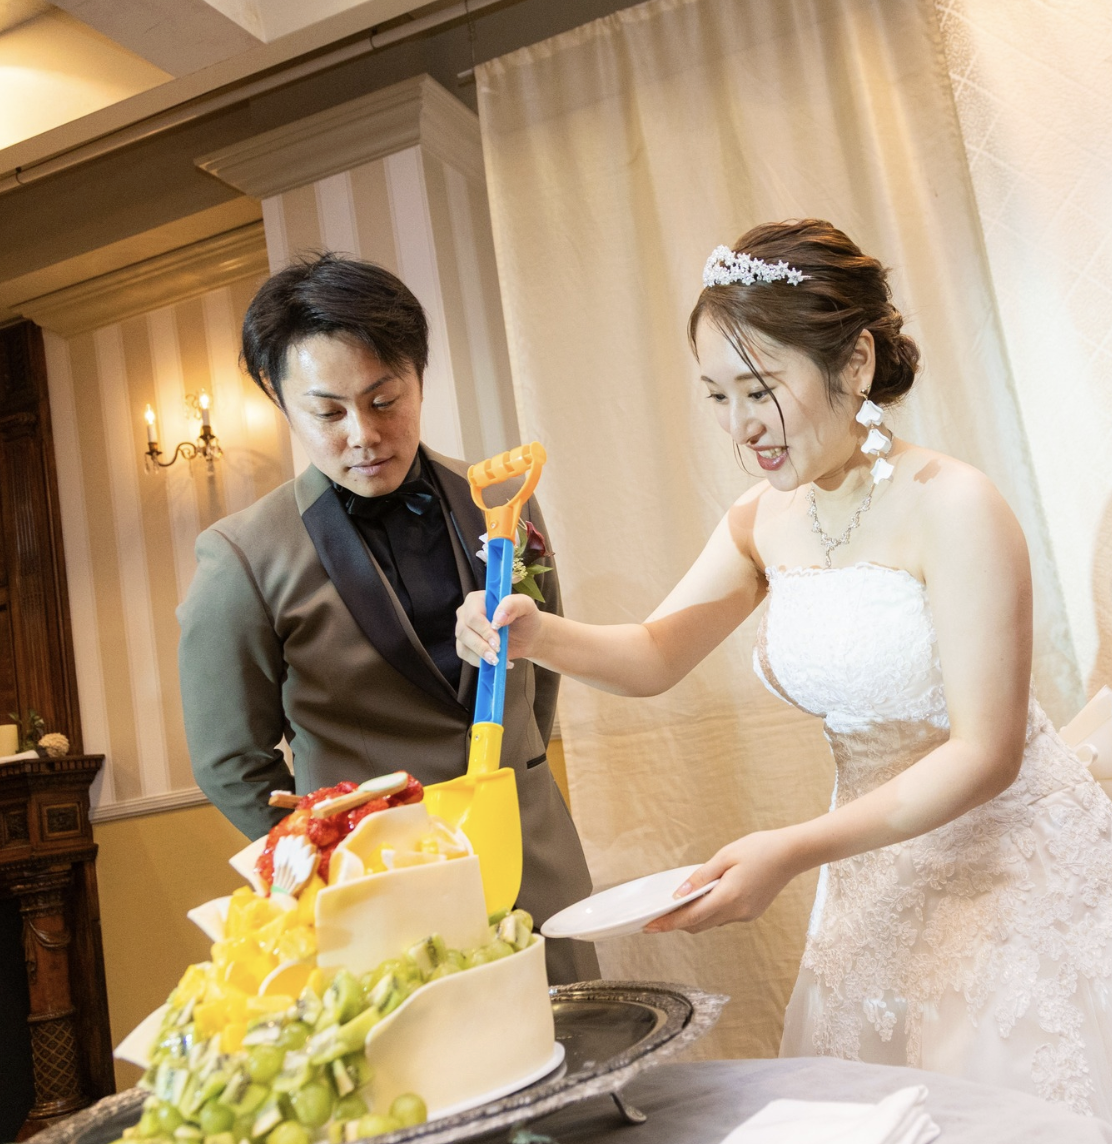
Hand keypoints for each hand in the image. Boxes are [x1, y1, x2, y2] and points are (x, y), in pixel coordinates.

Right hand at [455, 590, 543, 667]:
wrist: (527, 636)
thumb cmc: (525, 617)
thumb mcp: (525, 605)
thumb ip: (512, 604)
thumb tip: (497, 619)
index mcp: (477, 599)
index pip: (473, 615)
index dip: (483, 630)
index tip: (498, 641)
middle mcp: (466, 613)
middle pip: (463, 631)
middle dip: (481, 645)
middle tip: (498, 652)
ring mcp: (463, 630)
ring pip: (463, 645)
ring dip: (480, 656)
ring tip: (498, 660)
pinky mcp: (465, 645)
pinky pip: (465, 655)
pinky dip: (480, 662)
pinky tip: (497, 662)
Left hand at [643, 829, 803, 934]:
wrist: (792, 854)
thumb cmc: (759, 849)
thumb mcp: (725, 856)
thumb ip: (701, 876)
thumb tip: (680, 893)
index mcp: (729, 897)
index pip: (690, 918)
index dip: (667, 923)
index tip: (648, 927)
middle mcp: (737, 912)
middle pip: (699, 925)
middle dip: (677, 922)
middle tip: (656, 916)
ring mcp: (746, 915)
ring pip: (711, 923)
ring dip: (694, 917)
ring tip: (677, 905)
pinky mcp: (752, 913)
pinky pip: (724, 917)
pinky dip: (710, 911)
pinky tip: (704, 898)